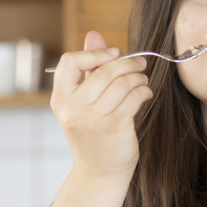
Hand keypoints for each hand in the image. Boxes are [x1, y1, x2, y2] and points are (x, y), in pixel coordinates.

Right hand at [50, 31, 152, 179]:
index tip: (114, 54)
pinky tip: (146, 94)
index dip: (94, 53)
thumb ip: (88, 68)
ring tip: (143, 81)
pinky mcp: (113, 126)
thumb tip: (93, 35)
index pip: (70, 62)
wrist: (99, 172)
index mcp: (61, 99)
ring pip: (122, 83)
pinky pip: (134, 97)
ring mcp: (92, 119)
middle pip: (104, 71)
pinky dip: (144, 92)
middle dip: (127, 63)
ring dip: (138, 78)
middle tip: (140, 64)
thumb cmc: (93, 133)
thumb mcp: (83, 102)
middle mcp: (73, 108)